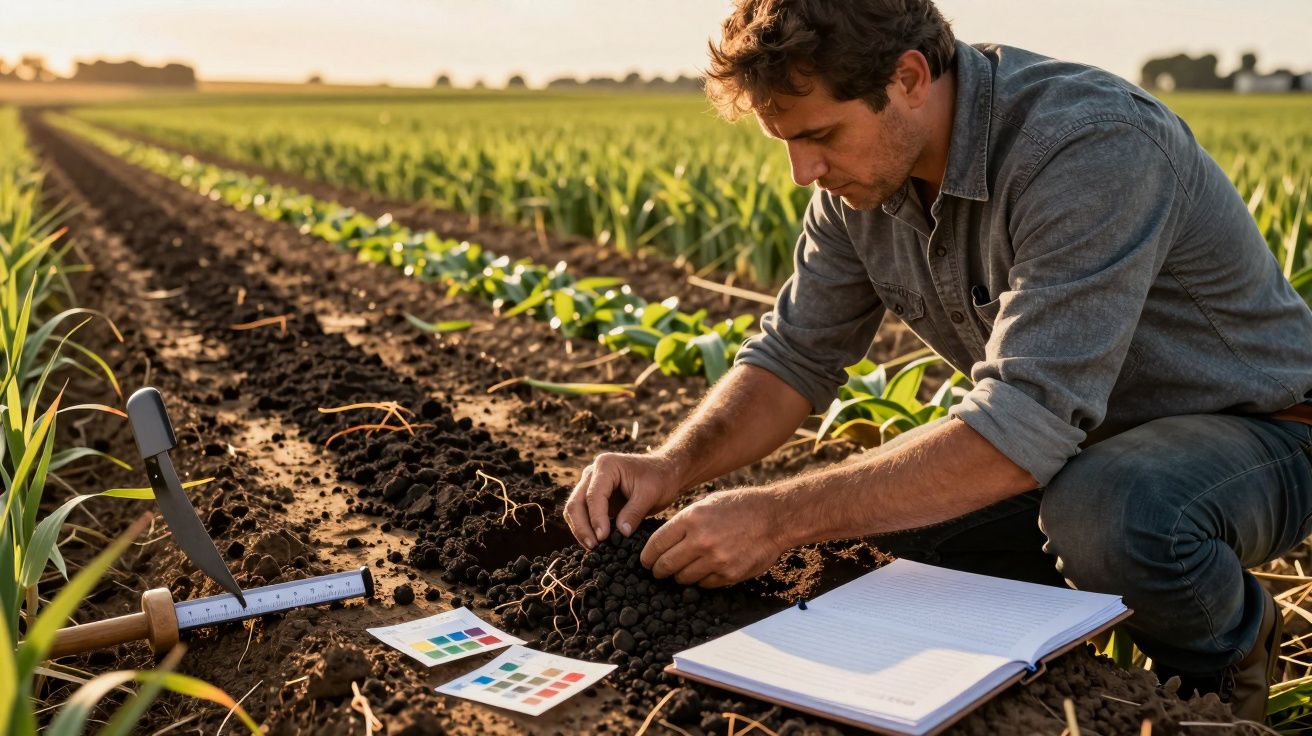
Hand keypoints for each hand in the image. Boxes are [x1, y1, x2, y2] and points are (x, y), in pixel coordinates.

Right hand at [564, 452, 681, 548]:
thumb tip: (621, 534)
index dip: (596, 518)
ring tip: (594, 548)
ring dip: (581, 530)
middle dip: (582, 527)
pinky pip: (583, 515)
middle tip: (593, 547)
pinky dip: (586, 529)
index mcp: (606, 466)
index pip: (594, 495)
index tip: (603, 537)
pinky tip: (596, 543)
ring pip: (575, 510)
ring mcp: (591, 486)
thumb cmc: (660, 478)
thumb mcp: (651, 493)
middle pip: (576, 502)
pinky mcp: (594, 499)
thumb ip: (634, 512)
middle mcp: (592, 474)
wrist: (664, 472)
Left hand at [639, 487, 789, 587]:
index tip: (645, 561)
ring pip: (683, 578)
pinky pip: (704, 584)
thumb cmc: (740, 507)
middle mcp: (700, 540)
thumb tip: (662, 542)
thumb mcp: (707, 504)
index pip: (656, 544)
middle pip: (666, 565)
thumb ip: (684, 522)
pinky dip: (701, 580)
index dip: (647, 556)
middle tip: (657, 571)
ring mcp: (716, 560)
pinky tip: (704, 570)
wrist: (775, 517)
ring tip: (681, 571)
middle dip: (658, 570)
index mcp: (691, 519)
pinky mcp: (729, 574)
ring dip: (679, 576)